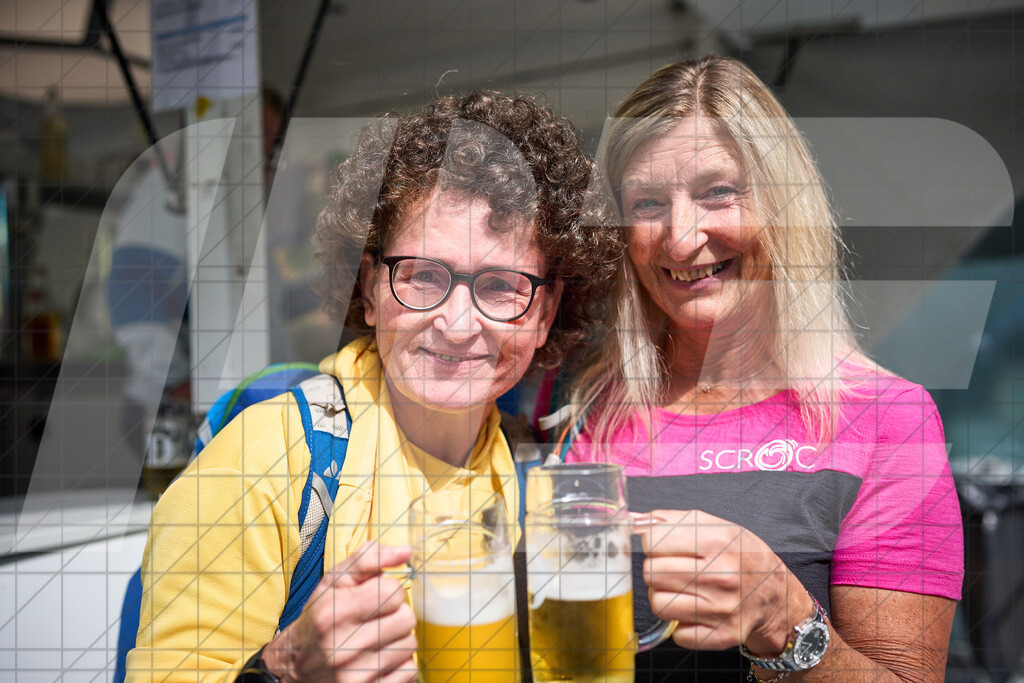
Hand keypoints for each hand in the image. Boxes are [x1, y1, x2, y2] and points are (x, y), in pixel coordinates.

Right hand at [263, 541, 418, 682]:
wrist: (296, 664)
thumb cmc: (320, 616)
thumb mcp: (335, 580)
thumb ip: (369, 558)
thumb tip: (406, 551)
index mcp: (333, 613)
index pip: (393, 591)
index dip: (388, 590)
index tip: (374, 597)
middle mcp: (342, 647)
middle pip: (406, 619)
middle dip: (396, 614)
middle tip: (377, 618)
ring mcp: (355, 676)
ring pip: (410, 645)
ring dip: (398, 639)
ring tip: (377, 639)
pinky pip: (409, 671)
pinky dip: (400, 663)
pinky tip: (380, 658)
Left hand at [633, 509, 811, 654]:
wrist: (776, 595)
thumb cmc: (742, 557)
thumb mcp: (718, 526)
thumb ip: (674, 520)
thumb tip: (636, 521)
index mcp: (717, 542)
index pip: (653, 542)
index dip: (652, 543)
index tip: (662, 546)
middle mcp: (721, 576)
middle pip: (651, 573)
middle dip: (656, 569)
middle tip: (672, 569)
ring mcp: (721, 609)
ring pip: (658, 604)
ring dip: (663, 596)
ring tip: (681, 590)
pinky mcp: (721, 635)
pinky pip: (677, 633)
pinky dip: (680, 623)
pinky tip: (695, 610)